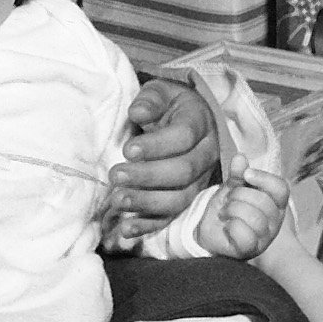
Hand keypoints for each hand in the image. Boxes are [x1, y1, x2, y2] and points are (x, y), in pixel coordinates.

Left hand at [98, 71, 219, 247]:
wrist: (185, 120)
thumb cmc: (168, 106)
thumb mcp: (160, 92)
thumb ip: (150, 100)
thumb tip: (138, 113)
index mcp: (200, 124)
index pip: (183, 137)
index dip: (156, 146)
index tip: (127, 149)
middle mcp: (207, 155)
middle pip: (183, 172)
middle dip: (147, 176)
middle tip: (115, 175)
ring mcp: (199, 181)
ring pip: (180, 199)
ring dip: (147, 203)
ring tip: (118, 200)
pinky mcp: (187, 200)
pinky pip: (172, 217)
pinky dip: (149, 226)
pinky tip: (126, 228)